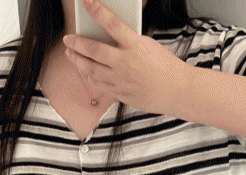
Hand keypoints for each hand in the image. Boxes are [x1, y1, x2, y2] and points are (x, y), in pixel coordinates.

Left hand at [62, 0, 187, 114]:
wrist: (177, 91)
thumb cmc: (165, 66)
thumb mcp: (147, 45)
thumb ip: (127, 42)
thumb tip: (107, 38)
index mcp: (135, 45)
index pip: (111, 23)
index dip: (96, 10)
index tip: (85, 1)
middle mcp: (125, 63)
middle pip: (93, 50)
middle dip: (76, 43)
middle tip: (68, 38)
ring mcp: (121, 80)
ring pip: (91, 69)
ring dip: (77, 60)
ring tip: (70, 54)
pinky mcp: (120, 94)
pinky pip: (99, 84)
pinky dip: (89, 76)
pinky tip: (85, 70)